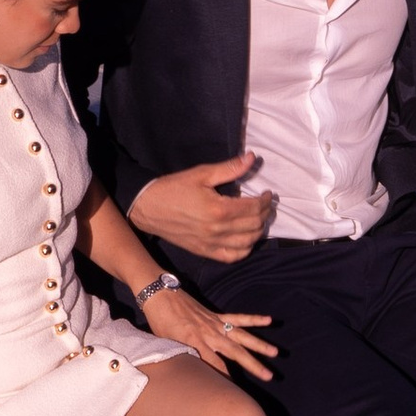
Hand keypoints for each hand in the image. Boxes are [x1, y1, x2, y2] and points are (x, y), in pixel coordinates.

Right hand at [129, 155, 273, 260]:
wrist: (148, 207)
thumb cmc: (174, 187)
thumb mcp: (202, 173)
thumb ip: (230, 168)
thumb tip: (251, 158)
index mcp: (219, 209)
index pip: (253, 208)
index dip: (265, 200)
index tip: (267, 194)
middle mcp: (218, 230)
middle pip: (254, 225)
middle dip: (264, 214)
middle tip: (264, 204)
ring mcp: (211, 244)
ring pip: (247, 243)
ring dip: (258, 231)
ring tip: (258, 219)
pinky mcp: (204, 252)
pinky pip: (232, 257)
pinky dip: (244, 249)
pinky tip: (246, 238)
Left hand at [145, 287, 277, 381]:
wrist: (160, 295)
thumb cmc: (160, 322)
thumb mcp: (166, 345)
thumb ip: (180, 358)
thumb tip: (189, 374)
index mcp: (195, 343)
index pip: (215, 365)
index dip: (226, 379)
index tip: (237, 391)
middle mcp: (209, 334)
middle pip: (235, 352)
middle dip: (253, 365)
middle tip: (269, 376)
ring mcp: (215, 324)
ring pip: (241, 336)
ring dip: (259, 345)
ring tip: (275, 352)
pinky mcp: (216, 316)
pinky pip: (238, 318)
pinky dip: (253, 319)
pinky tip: (269, 320)